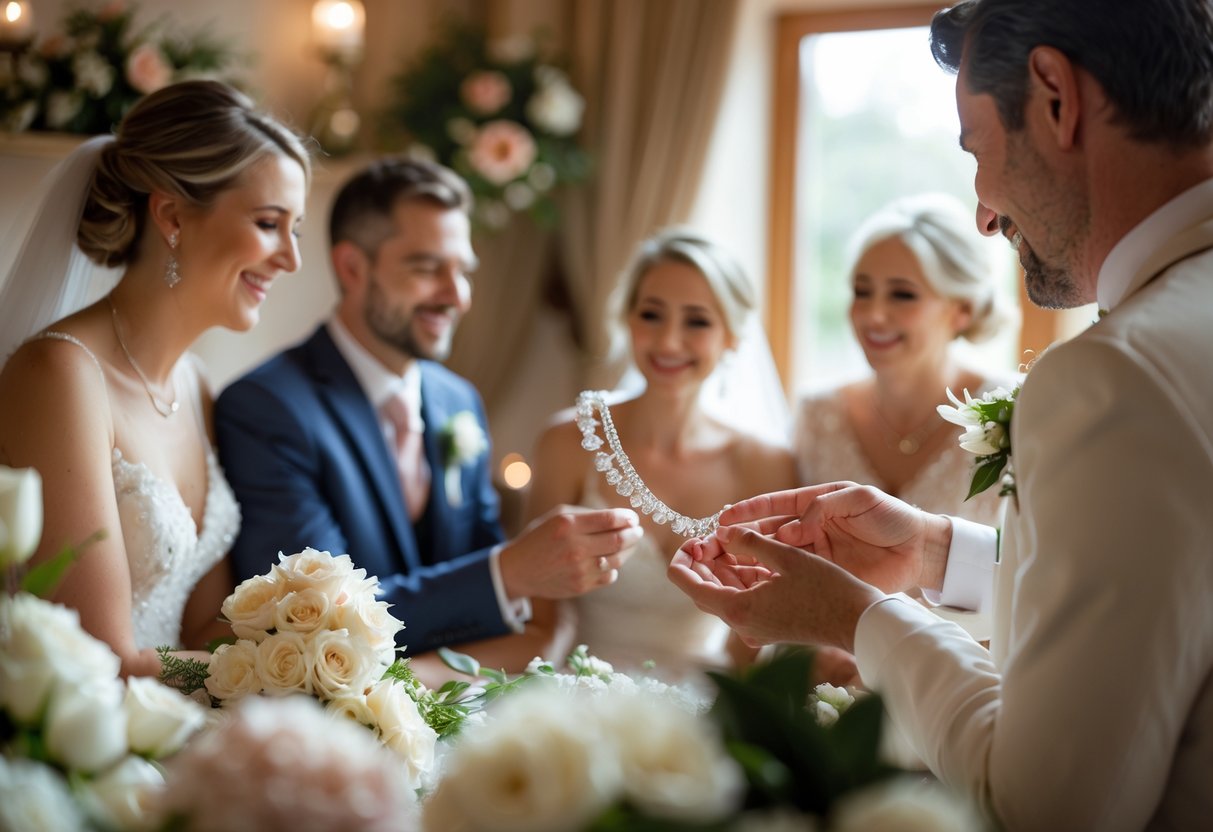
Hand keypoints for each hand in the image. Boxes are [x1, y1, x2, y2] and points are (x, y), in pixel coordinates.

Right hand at [500, 505, 641, 599]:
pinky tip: (610, 560)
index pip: (610, 520)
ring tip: (629, 544)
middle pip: (618, 541)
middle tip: (637, 531)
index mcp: (568, 525)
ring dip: (628, 551)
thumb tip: (620, 518)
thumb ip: (587, 515)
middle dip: (634, 534)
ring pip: (617, 560)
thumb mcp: (558, 517)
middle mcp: (575, 548)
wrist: (519, 570)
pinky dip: (614, 567)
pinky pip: (609, 576)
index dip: (627, 518)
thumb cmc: (542, 538)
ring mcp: (578, 570)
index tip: (633, 518)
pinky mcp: (580, 587)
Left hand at [668, 525, 883, 651]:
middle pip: (704, 588)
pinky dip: (741, 576)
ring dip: (722, 566)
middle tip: (711, 534)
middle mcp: (741, 623)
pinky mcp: (768, 624)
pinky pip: (743, 598)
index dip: (682, 558)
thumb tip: (722, 532)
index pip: (688, 584)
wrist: (858, 622)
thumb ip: (749, 542)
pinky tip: (749, 554)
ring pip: (724, 592)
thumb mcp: (786, 556)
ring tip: (730, 539)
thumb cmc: (826, 589)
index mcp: (738, 608)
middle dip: (703, 559)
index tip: (692, 538)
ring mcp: (755, 626)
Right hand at [692, 482, 950, 593]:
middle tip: (714, 548)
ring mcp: (814, 555)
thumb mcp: (861, 498)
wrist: (921, 549)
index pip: (774, 506)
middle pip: (767, 535)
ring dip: (750, 565)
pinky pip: (793, 581)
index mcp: (814, 505)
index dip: (748, 512)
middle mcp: (808, 530)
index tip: (724, 518)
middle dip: (740, 540)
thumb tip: (796, 525)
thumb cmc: (893, 515)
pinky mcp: (824, 578)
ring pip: (774, 561)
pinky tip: (753, 591)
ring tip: (725, 571)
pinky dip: (772, 585)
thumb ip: (826, 506)